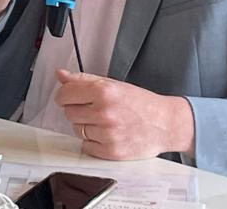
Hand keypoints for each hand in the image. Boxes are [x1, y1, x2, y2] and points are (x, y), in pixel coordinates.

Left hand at [54, 69, 194, 159]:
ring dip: (86, 126)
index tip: (68, 97)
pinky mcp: (111, 151)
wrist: (166, 124)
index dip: (64, 95)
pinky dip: (93, 141)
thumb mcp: (113, 84)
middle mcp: (104, 112)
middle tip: (93, 109)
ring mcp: (108, 133)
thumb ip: (82, 79)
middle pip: (68, 112)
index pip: (64, 94)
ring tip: (104, 121)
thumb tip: (60, 74)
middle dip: (77, 110)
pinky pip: (86, 146)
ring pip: (76, 129)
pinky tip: (107, 134)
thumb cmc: (141, 103)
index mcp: (104, 92)